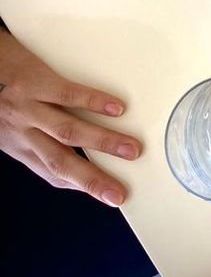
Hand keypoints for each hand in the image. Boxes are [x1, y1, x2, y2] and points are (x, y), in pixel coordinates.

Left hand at [0, 26, 140, 205]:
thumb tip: (68, 140)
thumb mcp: (5, 121)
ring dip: (103, 143)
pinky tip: (116, 108)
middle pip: (60, 161)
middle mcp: (23, 130)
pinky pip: (68, 95)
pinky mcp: (35, 81)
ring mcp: (29, 107)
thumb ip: (31, 133)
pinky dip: (94, 102)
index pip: (51, 172)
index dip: (80, 185)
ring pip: (69, 131)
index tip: (105, 195)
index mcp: (16, 144)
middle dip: (93, 180)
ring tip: (130, 149)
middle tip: (118, 192)